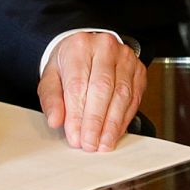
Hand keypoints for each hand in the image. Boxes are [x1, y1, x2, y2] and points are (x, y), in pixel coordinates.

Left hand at [38, 32, 145, 151]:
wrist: (89, 49)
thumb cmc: (69, 64)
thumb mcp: (51, 78)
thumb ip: (51, 99)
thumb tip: (55, 120)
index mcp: (79, 46)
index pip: (78, 84)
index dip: (77, 114)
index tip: (75, 136)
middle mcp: (105, 48)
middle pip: (102, 88)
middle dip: (96, 121)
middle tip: (90, 144)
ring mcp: (125, 58)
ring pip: (122, 94)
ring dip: (112, 124)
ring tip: (103, 143)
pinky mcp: (138, 70)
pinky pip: (134, 98)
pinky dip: (124, 119)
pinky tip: (115, 133)